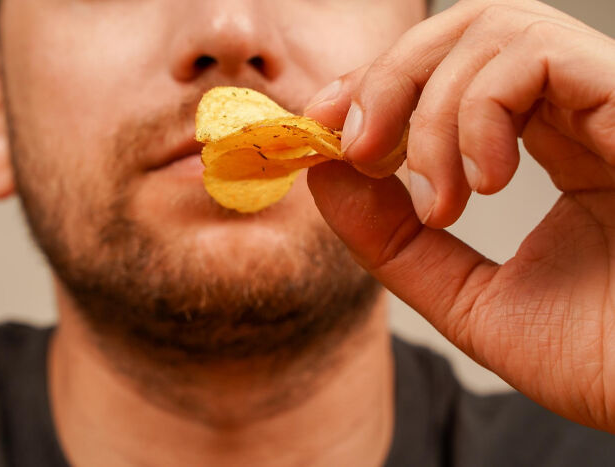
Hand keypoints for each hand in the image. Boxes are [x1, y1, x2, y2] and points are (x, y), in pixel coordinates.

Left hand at [305, 0, 614, 431]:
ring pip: (491, 31)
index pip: (448, 75)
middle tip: (356, 146)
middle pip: (462, 32)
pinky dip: (480, 112)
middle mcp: (576, 114)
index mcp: (544, 150)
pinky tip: (488, 183)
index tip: (325, 127)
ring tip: (440, 197)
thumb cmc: (600, 356)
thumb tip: (327, 172)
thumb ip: (393, 242)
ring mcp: (608, 103)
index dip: (375, 86)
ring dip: (432, 111)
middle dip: (387, 81)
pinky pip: (536, 57)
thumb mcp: (467, 300)